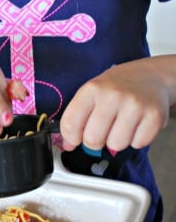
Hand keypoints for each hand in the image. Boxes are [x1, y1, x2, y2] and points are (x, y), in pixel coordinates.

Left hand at [60, 57, 174, 152]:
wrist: (151, 76)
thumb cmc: (117, 87)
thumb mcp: (92, 92)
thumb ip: (77, 117)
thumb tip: (68, 145)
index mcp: (92, 89)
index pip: (70, 124)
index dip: (71, 138)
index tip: (75, 139)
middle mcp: (113, 95)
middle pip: (92, 140)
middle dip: (95, 142)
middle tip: (102, 131)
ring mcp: (135, 105)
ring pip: (115, 145)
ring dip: (117, 141)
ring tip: (121, 125)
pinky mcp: (154, 116)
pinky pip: (137, 144)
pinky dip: (136, 140)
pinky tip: (136, 124)